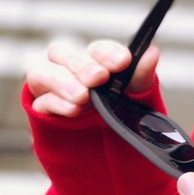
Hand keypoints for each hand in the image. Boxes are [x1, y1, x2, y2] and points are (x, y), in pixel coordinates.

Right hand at [25, 39, 159, 117]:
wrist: (106, 145)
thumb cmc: (119, 110)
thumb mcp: (136, 95)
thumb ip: (141, 75)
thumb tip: (152, 52)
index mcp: (94, 61)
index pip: (96, 49)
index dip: (107, 53)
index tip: (123, 60)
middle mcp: (68, 69)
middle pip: (63, 54)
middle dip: (82, 66)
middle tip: (99, 77)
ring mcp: (52, 89)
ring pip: (42, 74)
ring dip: (63, 83)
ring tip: (82, 96)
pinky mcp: (43, 110)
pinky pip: (41, 102)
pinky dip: (57, 104)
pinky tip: (73, 109)